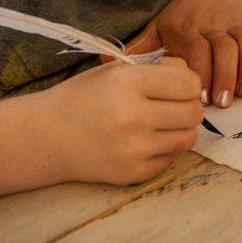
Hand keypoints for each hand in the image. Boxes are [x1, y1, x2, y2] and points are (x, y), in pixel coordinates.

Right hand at [48, 57, 202, 184]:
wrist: (47, 136)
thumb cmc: (84, 96)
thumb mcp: (116, 69)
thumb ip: (157, 70)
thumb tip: (191, 79)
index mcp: (128, 82)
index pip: (189, 83)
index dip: (188, 82)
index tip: (176, 84)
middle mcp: (133, 116)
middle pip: (194, 112)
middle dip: (189, 105)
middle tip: (173, 104)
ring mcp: (134, 149)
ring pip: (189, 137)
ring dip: (181, 128)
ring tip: (163, 122)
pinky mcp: (134, 173)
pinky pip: (172, 158)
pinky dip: (166, 148)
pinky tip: (147, 140)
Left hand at [111, 0, 241, 108]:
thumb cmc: (184, 13)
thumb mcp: (160, 23)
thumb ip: (142, 44)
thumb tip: (102, 58)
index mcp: (186, 24)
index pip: (195, 47)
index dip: (199, 71)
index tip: (200, 96)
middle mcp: (212, 21)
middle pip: (221, 46)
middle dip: (224, 74)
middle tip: (222, 102)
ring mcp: (236, 21)